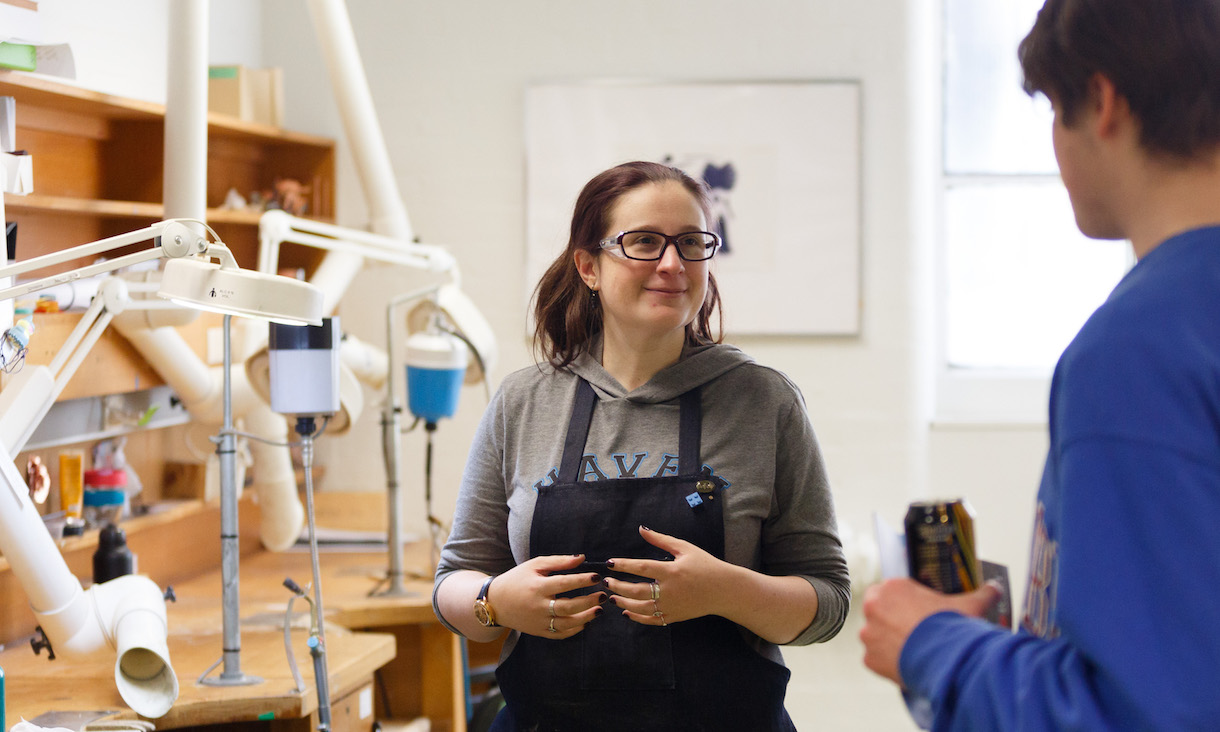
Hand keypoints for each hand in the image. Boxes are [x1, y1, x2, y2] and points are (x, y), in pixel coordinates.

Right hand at [490, 554, 605, 638]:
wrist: (495, 602)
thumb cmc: (517, 579)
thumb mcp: (534, 565)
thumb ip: (558, 561)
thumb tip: (582, 558)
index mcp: (537, 587)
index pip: (564, 583)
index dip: (582, 580)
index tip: (596, 576)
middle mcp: (538, 606)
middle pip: (568, 607)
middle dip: (589, 601)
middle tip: (603, 595)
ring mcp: (539, 621)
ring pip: (567, 624)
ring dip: (586, 617)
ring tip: (599, 609)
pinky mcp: (539, 632)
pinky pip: (560, 634)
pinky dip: (575, 630)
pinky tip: (585, 621)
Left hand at [604, 526, 728, 626]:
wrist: (724, 590)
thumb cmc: (705, 565)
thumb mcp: (685, 548)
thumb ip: (661, 540)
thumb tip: (641, 529)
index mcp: (672, 571)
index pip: (642, 568)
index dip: (624, 565)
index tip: (609, 563)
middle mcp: (669, 591)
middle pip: (637, 591)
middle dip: (618, 586)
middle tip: (606, 582)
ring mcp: (672, 606)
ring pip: (641, 608)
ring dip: (624, 603)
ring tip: (612, 597)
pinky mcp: (674, 617)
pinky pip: (651, 620)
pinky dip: (637, 618)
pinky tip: (627, 612)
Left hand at [860, 578, 1000, 684]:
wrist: (946, 659)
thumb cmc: (953, 626)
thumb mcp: (970, 605)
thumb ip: (981, 593)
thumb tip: (995, 588)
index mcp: (892, 587)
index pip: (892, 592)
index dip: (905, 603)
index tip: (915, 613)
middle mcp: (873, 607)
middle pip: (880, 612)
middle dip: (893, 621)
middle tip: (914, 632)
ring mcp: (869, 634)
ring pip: (876, 636)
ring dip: (889, 642)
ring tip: (912, 650)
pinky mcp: (869, 659)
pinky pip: (876, 660)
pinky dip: (888, 663)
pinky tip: (907, 664)